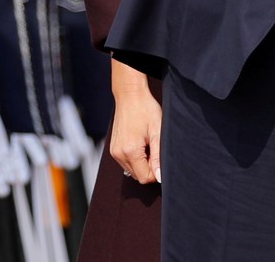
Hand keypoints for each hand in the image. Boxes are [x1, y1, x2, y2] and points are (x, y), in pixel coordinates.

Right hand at [108, 60, 162, 184]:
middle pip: (138, 175)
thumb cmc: (146, 110)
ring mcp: (114, 152)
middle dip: (149, 167)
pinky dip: (135, 157)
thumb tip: (159, 177)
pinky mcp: (113, 148)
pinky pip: (126, 162)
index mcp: (130, 151)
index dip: (156, 172)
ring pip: (132, 169)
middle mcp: (119, 154)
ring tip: (147, 143)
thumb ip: (158, 157)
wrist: (130, 96)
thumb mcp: (157, 132)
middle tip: (155, 147)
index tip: (161, 158)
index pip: (145, 177)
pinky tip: (140, 142)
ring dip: (142, 162)